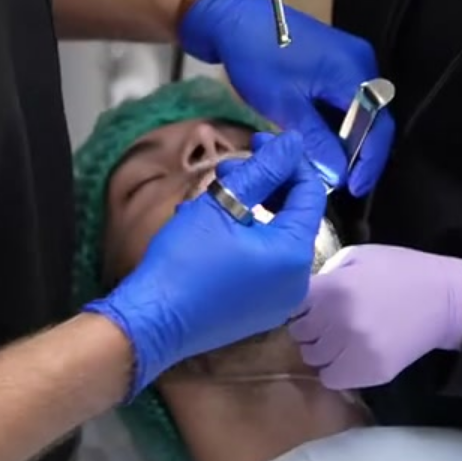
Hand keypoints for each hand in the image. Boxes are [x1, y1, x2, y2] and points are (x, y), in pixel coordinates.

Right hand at [86, 132, 325, 398]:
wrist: (153, 321)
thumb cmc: (187, 259)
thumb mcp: (222, 205)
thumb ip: (262, 170)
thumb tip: (293, 142)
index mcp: (294, 254)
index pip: (309, 193)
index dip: (287, 161)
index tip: (257, 140)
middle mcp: (296, 281)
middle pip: (291, 215)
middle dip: (264, 182)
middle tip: (229, 166)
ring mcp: (276, 300)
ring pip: (271, 236)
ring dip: (248, 206)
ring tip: (212, 191)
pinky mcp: (255, 310)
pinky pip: (259, 260)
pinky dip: (241, 234)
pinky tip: (208, 223)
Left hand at [179, 0, 394, 195]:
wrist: (233, 17)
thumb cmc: (257, 58)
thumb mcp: (285, 106)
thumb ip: (316, 142)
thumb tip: (338, 176)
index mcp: (354, 71)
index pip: (378, 127)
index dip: (368, 163)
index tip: (354, 189)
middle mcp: (360, 62)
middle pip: (372, 118)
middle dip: (356, 153)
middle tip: (339, 180)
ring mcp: (348, 57)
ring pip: (357, 109)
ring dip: (344, 137)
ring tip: (328, 165)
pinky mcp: (334, 57)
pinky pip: (344, 95)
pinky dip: (334, 119)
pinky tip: (319, 138)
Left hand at [289, 245, 461, 389]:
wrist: (443, 300)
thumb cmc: (397, 270)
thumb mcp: (356, 256)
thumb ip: (325, 273)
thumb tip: (301, 291)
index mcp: (333, 288)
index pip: (290, 305)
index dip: (295, 304)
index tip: (305, 304)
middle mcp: (339, 321)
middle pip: (298, 333)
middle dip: (306, 327)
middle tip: (320, 322)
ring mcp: (356, 350)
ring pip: (312, 359)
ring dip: (318, 349)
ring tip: (333, 340)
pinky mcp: (372, 373)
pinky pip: (333, 379)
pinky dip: (333, 370)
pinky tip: (344, 357)